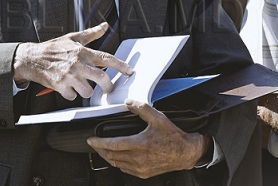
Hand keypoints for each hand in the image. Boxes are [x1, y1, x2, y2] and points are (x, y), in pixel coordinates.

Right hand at [12, 23, 132, 99]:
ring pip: (87, 91)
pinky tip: (67, 87)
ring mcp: (69, 75)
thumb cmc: (53, 48)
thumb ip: (91, 34)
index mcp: (83, 52)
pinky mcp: (60, 85)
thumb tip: (104, 26)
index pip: (106, 58)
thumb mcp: (73, 38)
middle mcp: (78, 64)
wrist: (32, 58)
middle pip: (102, 79)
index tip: (129, 71)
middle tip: (107, 88)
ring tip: (79, 84)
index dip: (120, 66)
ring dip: (85, 91)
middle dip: (107, 87)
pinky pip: (73, 96)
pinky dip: (71, 94)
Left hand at [86, 99, 207, 178]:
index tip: (91, 139)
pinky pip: (125, 170)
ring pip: (116, 164)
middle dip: (100, 149)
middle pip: (111, 156)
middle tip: (94, 143)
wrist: (186, 154)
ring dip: (107, 157)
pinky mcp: (144, 174)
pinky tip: (117, 158)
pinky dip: (117, 163)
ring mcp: (140, 168)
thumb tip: (128, 103)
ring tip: (103, 149)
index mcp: (139, 144)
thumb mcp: (158, 118)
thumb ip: (141, 108)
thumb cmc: (174, 137)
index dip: (99, 142)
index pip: (112, 145)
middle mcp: (138, 159)